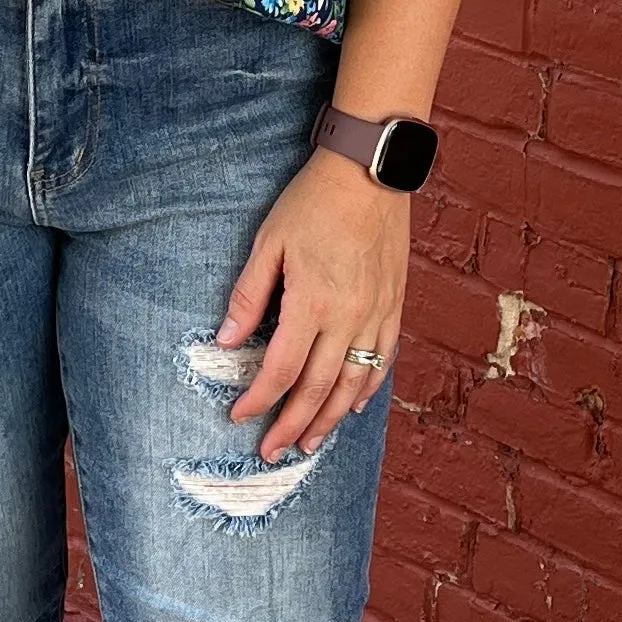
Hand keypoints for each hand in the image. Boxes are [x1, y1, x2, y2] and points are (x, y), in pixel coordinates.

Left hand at [216, 148, 409, 460]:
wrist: (371, 170)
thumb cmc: (313, 201)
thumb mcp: (269, 242)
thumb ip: (249, 295)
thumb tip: (227, 340)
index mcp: (313, 301)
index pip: (281, 368)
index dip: (259, 399)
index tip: (239, 417)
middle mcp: (349, 316)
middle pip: (318, 387)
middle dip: (292, 424)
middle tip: (273, 451)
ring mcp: (376, 312)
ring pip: (354, 382)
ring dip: (330, 418)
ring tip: (310, 443)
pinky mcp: (394, 304)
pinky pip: (383, 357)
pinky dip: (367, 387)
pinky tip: (353, 405)